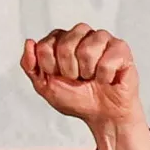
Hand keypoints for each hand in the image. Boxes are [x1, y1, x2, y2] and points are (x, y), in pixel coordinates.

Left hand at [20, 23, 149, 149]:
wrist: (101, 114)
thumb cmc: (75, 98)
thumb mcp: (44, 86)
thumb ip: (30, 65)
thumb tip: (29, 42)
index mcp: (60, 40)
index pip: (45, 46)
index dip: (50, 68)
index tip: (59, 77)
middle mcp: (81, 35)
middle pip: (64, 44)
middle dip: (68, 70)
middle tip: (77, 78)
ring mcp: (102, 38)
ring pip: (87, 49)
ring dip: (87, 72)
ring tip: (92, 77)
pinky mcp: (121, 48)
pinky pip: (107, 60)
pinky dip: (104, 76)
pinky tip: (106, 78)